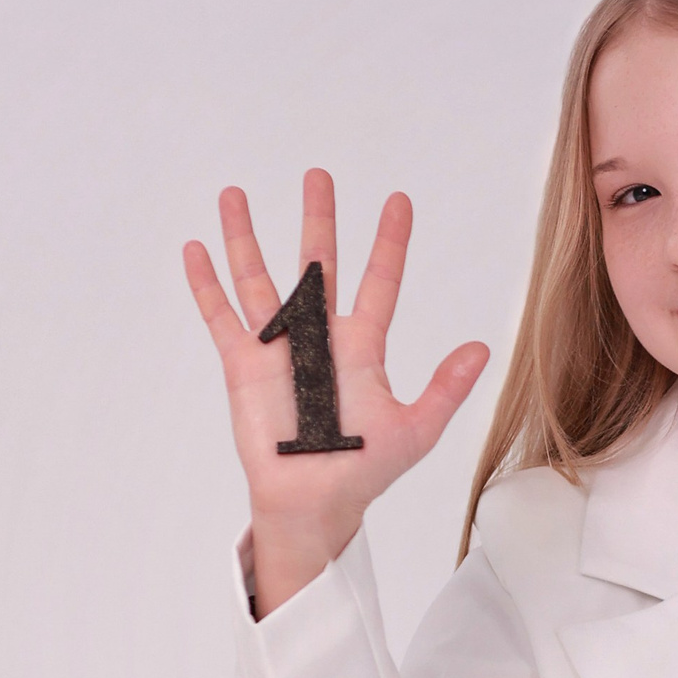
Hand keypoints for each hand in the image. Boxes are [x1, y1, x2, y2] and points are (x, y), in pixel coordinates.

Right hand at [185, 169, 488, 613]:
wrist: (313, 502)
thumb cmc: (363, 471)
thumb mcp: (415, 431)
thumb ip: (445, 389)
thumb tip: (481, 349)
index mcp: (362, 346)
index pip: (380, 280)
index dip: (390, 242)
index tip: (399, 201)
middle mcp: (319, 336)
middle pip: (316, 263)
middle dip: (318, 219)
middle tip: (318, 175)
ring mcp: (278, 346)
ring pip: (259, 278)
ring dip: (246, 237)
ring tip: (235, 193)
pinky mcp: (243, 365)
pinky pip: (221, 316)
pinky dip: (206, 284)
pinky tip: (196, 249)